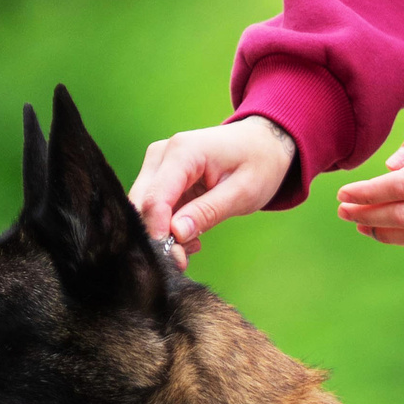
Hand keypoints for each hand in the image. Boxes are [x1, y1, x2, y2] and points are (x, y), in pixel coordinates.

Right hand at [129, 116, 296, 255]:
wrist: (261, 144)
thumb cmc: (257, 164)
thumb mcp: (242, 192)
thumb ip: (208, 212)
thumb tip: (176, 233)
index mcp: (183, 151)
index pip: (155, 198)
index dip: (158, 232)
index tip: (172, 259)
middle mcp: (162, 154)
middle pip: (141, 204)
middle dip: (158, 236)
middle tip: (184, 260)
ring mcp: (158, 164)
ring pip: (143, 209)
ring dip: (163, 234)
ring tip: (195, 243)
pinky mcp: (160, 177)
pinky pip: (153, 209)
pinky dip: (168, 227)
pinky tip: (192, 234)